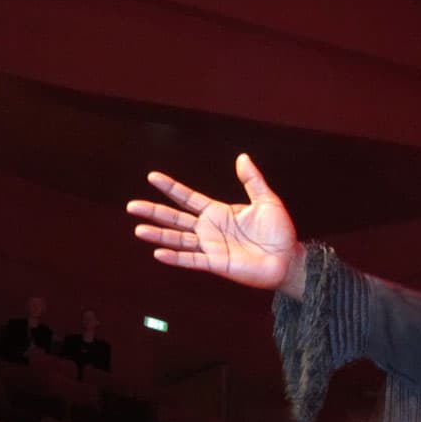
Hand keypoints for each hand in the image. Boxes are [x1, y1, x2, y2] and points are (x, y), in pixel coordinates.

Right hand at [127, 154, 305, 297]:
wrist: (289, 258)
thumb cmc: (279, 232)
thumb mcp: (267, 200)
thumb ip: (252, 180)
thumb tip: (242, 157)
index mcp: (218, 212)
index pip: (188, 198)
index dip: (171, 188)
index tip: (152, 176)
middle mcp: (210, 229)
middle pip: (176, 218)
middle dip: (154, 211)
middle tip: (132, 206)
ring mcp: (211, 247)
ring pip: (178, 239)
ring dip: (159, 235)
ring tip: (139, 229)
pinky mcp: (217, 263)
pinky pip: (192, 260)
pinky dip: (176, 258)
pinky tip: (158, 253)